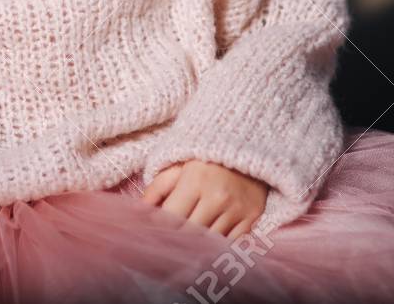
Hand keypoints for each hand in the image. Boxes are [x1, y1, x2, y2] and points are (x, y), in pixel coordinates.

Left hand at [140, 159, 268, 238]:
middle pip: (190, 233)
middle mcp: (217, 197)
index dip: (160, 229)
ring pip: (210, 242)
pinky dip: (218, 246)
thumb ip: (157, 188)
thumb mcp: (178, 165)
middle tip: (168, 246)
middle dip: (177, 240)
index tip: (153, 235)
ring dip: (197, 245)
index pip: (171, 218)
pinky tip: (209, 244)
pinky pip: (231, 243)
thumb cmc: (206, 157)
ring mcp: (237, 209)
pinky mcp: (252, 217)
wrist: (248, 146)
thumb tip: (140, 211)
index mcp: (195, 181)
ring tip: (187, 245)